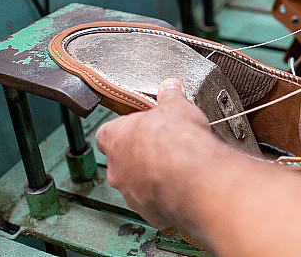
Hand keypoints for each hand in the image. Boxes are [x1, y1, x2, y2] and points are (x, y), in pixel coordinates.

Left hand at [96, 79, 222, 231]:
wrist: (194, 177)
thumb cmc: (178, 142)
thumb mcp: (176, 106)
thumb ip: (169, 97)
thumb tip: (170, 88)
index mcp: (115, 138)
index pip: (106, 133)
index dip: (123, 130)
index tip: (138, 127)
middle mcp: (117, 169)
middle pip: (122, 160)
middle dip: (141, 155)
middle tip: (164, 147)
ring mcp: (131, 194)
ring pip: (138, 185)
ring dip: (154, 177)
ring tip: (178, 167)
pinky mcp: (150, 213)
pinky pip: (156, 204)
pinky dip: (168, 197)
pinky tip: (184, 186)